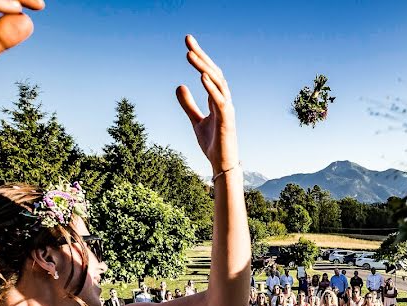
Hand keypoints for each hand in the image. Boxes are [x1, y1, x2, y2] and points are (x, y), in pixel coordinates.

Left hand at [176, 35, 238, 172]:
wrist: (222, 164)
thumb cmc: (213, 144)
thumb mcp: (196, 121)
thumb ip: (188, 104)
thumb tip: (179, 85)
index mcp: (217, 100)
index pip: (209, 73)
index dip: (200, 58)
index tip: (188, 43)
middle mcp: (224, 101)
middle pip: (214, 72)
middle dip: (201, 56)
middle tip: (187, 40)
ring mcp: (227, 109)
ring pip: (217, 83)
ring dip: (204, 67)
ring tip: (190, 55)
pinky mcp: (227, 120)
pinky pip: (220, 100)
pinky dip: (211, 88)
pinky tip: (202, 76)